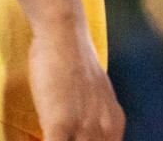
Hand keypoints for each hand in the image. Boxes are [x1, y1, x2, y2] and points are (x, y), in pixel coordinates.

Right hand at [27, 14, 123, 140]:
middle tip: (60, 139)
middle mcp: (105, 129)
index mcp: (114, 124)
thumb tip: (86, 133)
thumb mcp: (93, 93)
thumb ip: (93, 119)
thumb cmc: (72, 59)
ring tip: (48, 137)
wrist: (64, 33)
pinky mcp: (61, 124)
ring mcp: (84, 128)